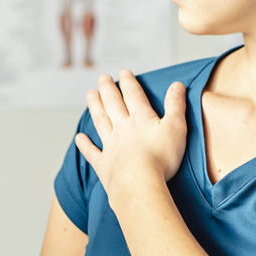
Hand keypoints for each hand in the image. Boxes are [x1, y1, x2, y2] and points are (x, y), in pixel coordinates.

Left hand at [75, 71, 187, 195]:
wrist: (138, 183)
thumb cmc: (160, 158)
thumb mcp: (176, 128)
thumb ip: (176, 105)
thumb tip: (177, 84)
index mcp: (140, 119)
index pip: (133, 95)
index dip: (129, 82)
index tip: (124, 72)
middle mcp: (122, 129)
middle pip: (113, 104)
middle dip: (108, 89)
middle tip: (102, 77)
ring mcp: (111, 146)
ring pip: (100, 121)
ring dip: (95, 107)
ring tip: (90, 94)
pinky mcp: (104, 165)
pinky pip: (92, 152)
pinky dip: (85, 145)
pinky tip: (79, 138)